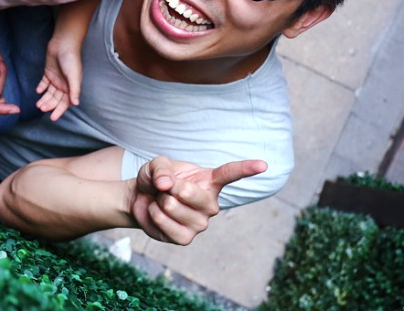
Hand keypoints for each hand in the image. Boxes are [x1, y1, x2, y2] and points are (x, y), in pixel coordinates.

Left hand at [35, 38, 82, 120]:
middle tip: (41, 108)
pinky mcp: (49, 72)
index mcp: (71, 87)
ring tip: (38, 104)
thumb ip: (74, 90)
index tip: (52, 118)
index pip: (65, 103)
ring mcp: (56, 79)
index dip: (59, 111)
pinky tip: (37, 91)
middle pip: (56, 99)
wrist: (63, 43)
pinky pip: (44, 83)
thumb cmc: (71, 59)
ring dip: (44, 99)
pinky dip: (41, 88)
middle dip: (49, 105)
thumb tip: (76, 104)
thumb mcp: (74, 76)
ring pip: (49, 93)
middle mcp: (64, 84)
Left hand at [129, 156, 267, 244]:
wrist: (140, 198)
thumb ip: (161, 169)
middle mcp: (210, 204)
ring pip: (173, 207)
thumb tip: (166, 183)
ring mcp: (200, 223)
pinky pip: (165, 223)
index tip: (263, 165)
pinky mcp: (186, 238)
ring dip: (160, 200)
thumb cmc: (156, 180)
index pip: (230, 174)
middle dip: (171, 187)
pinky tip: (157, 212)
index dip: (246, 168)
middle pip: (192, 194)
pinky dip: (154, 214)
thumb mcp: (157, 166)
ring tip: (162, 199)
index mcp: (209, 182)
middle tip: (166, 187)